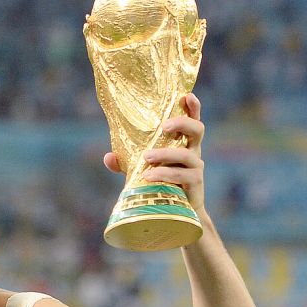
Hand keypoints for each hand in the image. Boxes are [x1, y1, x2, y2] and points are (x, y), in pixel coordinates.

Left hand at [104, 93, 205, 211]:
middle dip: (183, 123)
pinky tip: (148, 176)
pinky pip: (181, 175)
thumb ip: (124, 161)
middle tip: (164, 126)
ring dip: (166, 154)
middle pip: (197, 130)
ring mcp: (195, 167)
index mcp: (182, 142)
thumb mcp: (138, 169)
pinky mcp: (195, 183)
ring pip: (187, 154)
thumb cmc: (158, 183)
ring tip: (146, 157)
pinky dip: (163, 174)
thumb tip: (108, 156)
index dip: (193, 107)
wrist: (174, 211)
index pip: (191, 119)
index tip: (187, 95)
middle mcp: (193, 150)